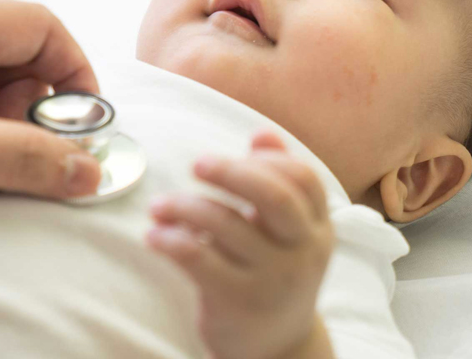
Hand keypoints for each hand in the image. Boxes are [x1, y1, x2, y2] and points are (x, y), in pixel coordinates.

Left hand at [146, 131, 333, 358]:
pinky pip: (198, 259)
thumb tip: (263, 134)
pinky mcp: (237, 301)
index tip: (238, 155)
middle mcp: (302, 251)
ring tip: (158, 206)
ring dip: (184, 206)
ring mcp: (271, 278)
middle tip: (196, 164)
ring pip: (226, 226)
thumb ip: (277, 183)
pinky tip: (154, 236)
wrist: (277, 350)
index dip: (269, 159)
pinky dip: (170, 241)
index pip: (303, 178)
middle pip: (274, 197)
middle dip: (231, 172)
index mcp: (317, 228)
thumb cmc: (274, 275)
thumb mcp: (288, 234)